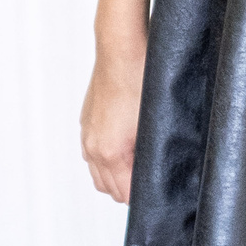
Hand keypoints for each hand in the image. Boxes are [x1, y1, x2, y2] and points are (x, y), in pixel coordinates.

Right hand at [81, 40, 146, 201]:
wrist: (122, 50)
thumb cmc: (143, 80)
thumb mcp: (155, 125)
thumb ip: (151, 156)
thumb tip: (157, 174)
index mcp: (110, 152)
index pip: (125, 195)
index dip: (143, 196)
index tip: (159, 190)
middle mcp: (92, 147)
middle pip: (109, 189)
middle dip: (129, 188)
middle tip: (153, 177)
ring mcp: (86, 134)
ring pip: (98, 174)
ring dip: (116, 175)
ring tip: (139, 163)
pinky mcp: (86, 122)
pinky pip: (92, 154)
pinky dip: (106, 159)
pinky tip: (125, 147)